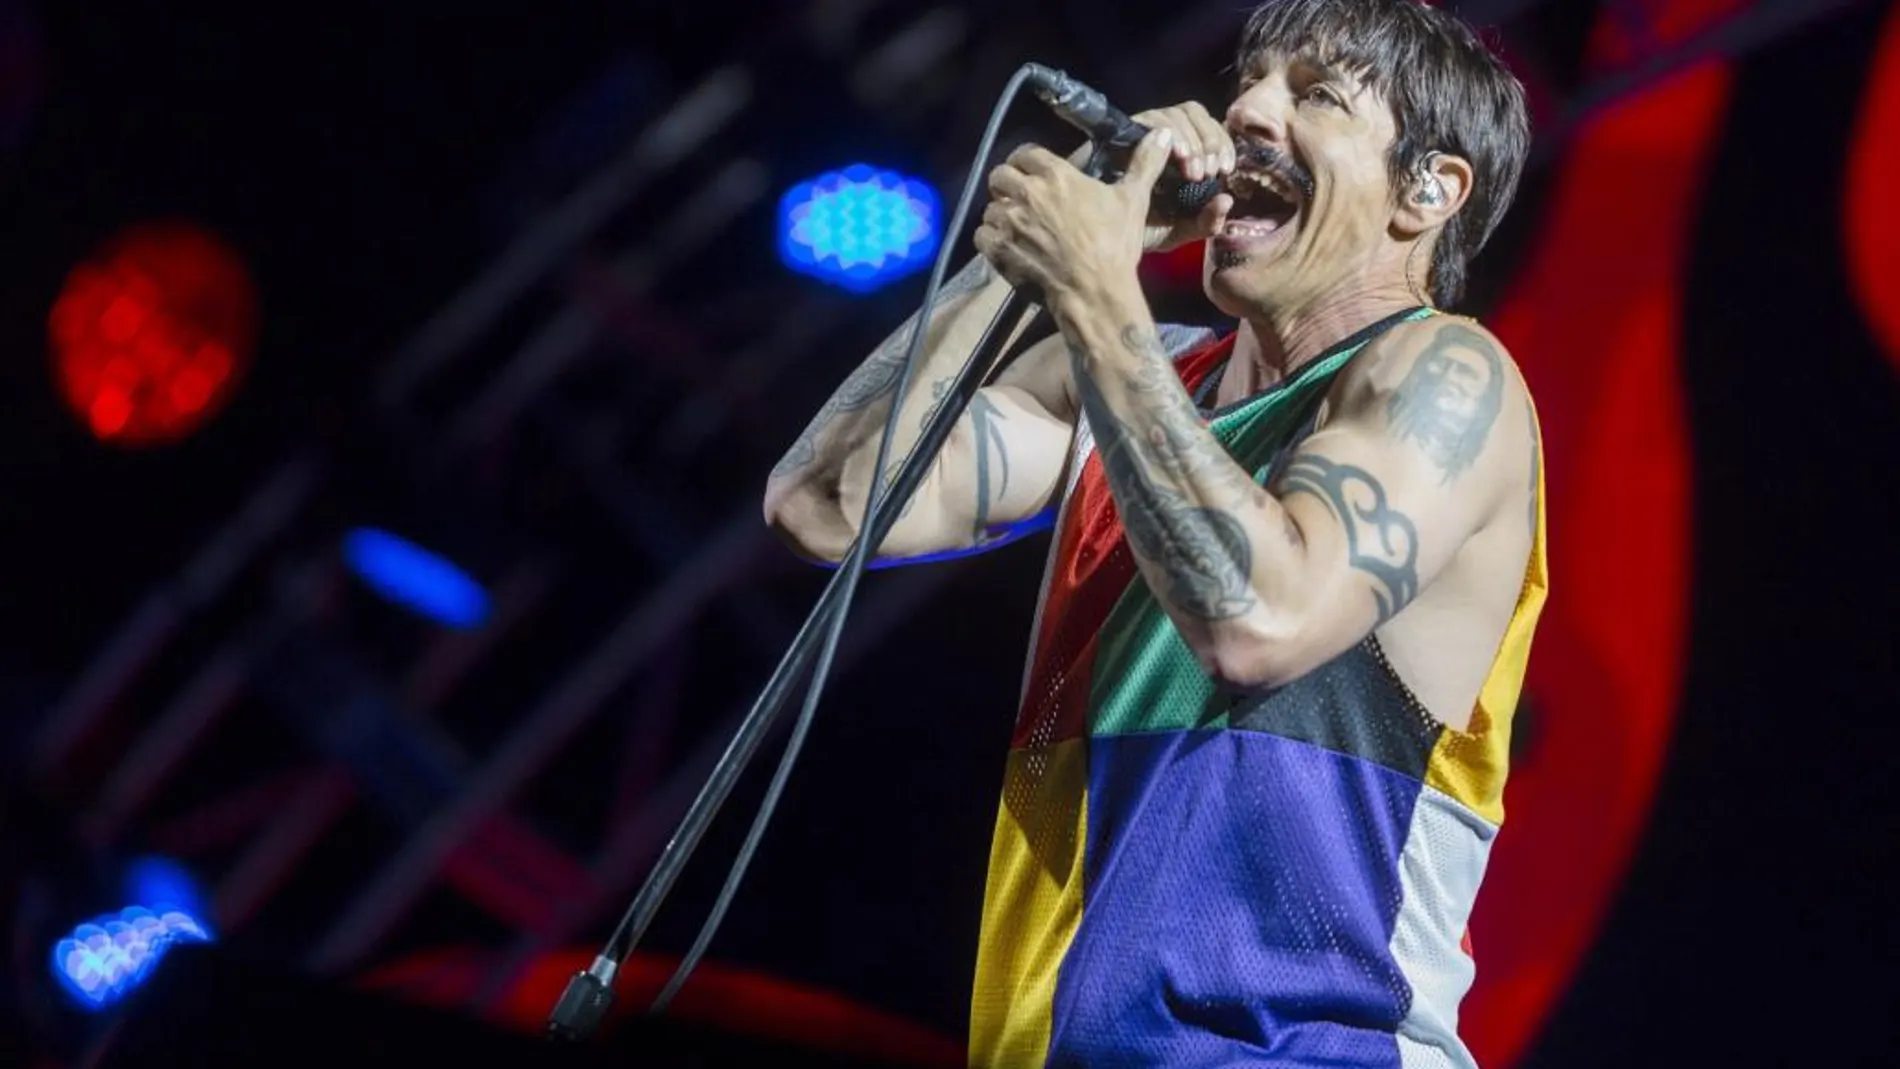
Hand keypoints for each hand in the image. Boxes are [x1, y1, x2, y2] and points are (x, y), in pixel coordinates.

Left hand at [973, 128, 1174, 307]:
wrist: (1094, 291)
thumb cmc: (1115, 245)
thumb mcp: (1133, 200)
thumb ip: (1145, 163)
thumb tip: (1163, 133)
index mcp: (1056, 175)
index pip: (1025, 153)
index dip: (1027, 162)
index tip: (1032, 173)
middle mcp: (1027, 192)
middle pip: (1000, 175)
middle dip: (1007, 184)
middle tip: (1019, 198)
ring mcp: (1009, 221)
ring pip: (990, 206)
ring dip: (999, 214)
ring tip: (1015, 226)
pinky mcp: (998, 248)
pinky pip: (981, 234)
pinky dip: (990, 238)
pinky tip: (1006, 245)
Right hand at [1129, 101, 1236, 252]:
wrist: (1094, 236)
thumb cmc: (1131, 233)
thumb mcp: (1176, 232)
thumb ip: (1205, 222)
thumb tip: (1227, 200)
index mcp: (1180, 154)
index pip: (1208, 127)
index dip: (1222, 141)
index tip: (1225, 169)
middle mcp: (1162, 138)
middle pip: (1192, 112)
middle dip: (1209, 139)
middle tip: (1208, 172)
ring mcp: (1141, 132)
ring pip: (1174, 114)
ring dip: (1190, 139)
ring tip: (1192, 173)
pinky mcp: (1121, 133)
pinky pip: (1150, 120)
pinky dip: (1167, 133)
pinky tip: (1175, 157)